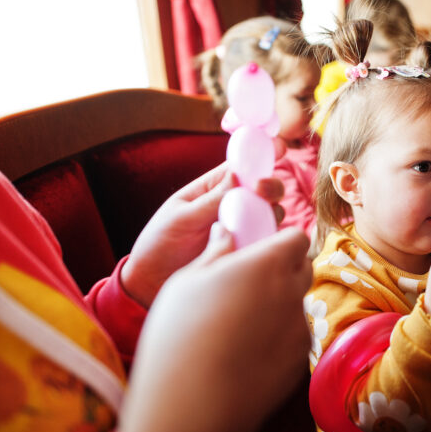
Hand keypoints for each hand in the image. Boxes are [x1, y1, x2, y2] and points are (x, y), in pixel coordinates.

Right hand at [119, 225, 311, 431]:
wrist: (190, 405)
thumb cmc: (179, 335)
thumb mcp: (186, 281)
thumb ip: (215, 251)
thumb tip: (226, 231)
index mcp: (267, 264)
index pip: (296, 237)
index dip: (280, 240)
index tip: (260, 249)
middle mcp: (291, 293)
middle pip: (303, 268)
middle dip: (283, 268)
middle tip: (248, 282)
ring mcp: (298, 329)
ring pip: (297, 304)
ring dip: (279, 303)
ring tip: (239, 323)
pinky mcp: (298, 361)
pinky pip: (294, 336)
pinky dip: (278, 336)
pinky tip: (245, 350)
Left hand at [121, 162, 285, 307]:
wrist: (152, 283)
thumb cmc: (161, 243)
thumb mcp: (180, 217)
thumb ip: (210, 200)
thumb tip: (237, 174)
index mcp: (214, 186)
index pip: (242, 164)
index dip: (262, 154)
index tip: (279, 148)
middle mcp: (234, 204)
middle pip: (265, 188)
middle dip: (271, 185)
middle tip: (262, 190)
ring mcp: (244, 227)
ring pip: (273, 213)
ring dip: (272, 212)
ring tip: (255, 222)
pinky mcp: (249, 251)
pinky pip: (269, 241)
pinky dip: (271, 239)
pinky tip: (259, 244)